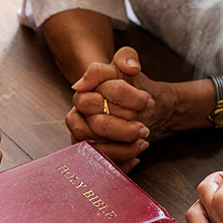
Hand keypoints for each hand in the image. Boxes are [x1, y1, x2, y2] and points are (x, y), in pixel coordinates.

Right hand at [67, 47, 179, 171]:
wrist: (141, 110)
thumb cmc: (132, 88)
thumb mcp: (129, 66)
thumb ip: (127, 57)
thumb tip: (131, 68)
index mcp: (82, 93)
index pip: (95, 97)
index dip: (124, 98)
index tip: (146, 100)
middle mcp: (76, 116)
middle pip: (96, 125)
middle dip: (124, 128)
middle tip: (144, 128)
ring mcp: (80, 137)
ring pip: (97, 148)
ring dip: (124, 148)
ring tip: (143, 143)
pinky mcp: (88, 156)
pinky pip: (100, 165)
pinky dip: (121, 164)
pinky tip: (136, 158)